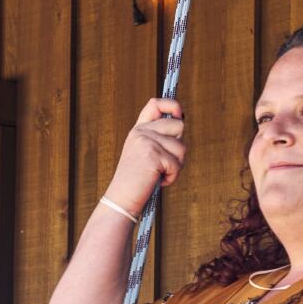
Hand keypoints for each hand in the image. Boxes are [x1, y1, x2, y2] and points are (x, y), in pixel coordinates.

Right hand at [103, 97, 183, 214]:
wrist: (121, 199)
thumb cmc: (136, 181)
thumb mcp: (145, 153)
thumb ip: (159, 137)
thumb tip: (182, 121)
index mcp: (138, 130)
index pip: (155, 104)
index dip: (172, 105)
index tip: (179, 116)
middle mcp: (141, 132)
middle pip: (179, 125)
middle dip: (178, 147)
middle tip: (163, 162)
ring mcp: (146, 142)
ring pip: (182, 147)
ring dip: (176, 165)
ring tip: (159, 174)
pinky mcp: (153, 155)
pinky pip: (177, 164)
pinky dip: (172, 177)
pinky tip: (158, 181)